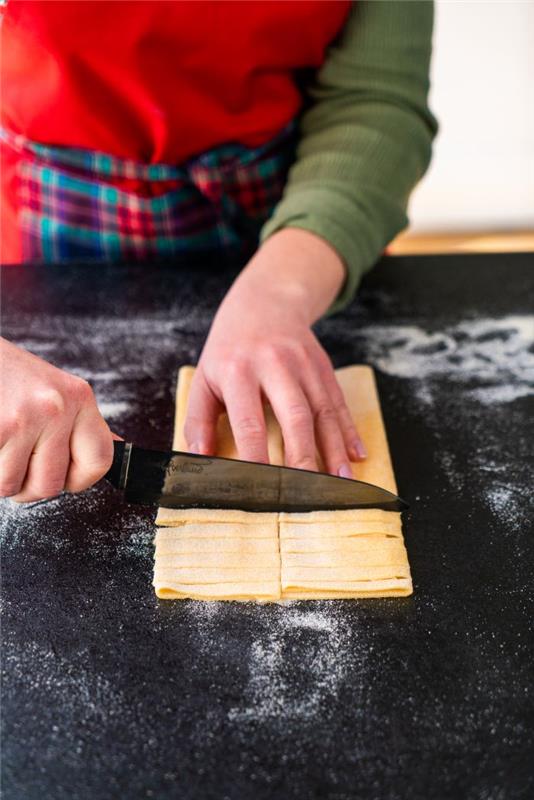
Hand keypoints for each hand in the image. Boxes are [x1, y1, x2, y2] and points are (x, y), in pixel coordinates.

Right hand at [0, 338, 114, 501]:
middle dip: (26, 484)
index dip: (78, 479)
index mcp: (77, 396)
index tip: (61, 474)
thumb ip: (78, 422)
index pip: (100, 460)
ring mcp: (23, 418)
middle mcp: (56, 406)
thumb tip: (115, 444)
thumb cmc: (3, 373)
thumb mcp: (50, 389)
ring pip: (12, 486)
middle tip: (12, 458)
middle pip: (51, 485)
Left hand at [184, 228, 366, 474]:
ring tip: (341, 482)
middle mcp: (274, 366)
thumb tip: (199, 459)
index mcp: (238, 371)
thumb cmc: (229, 350)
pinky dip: (349, 430)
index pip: (248, 422)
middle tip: (306, 492)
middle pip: (294, 416)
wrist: (265, 301)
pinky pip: (339, 402)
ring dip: (334, 448)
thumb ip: (198, 420)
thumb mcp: (205, 378)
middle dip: (303, 457)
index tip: (258, 488)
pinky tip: (357, 455)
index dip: (255, 457)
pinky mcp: (323, 365)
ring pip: (323, 411)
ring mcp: (303, 364)